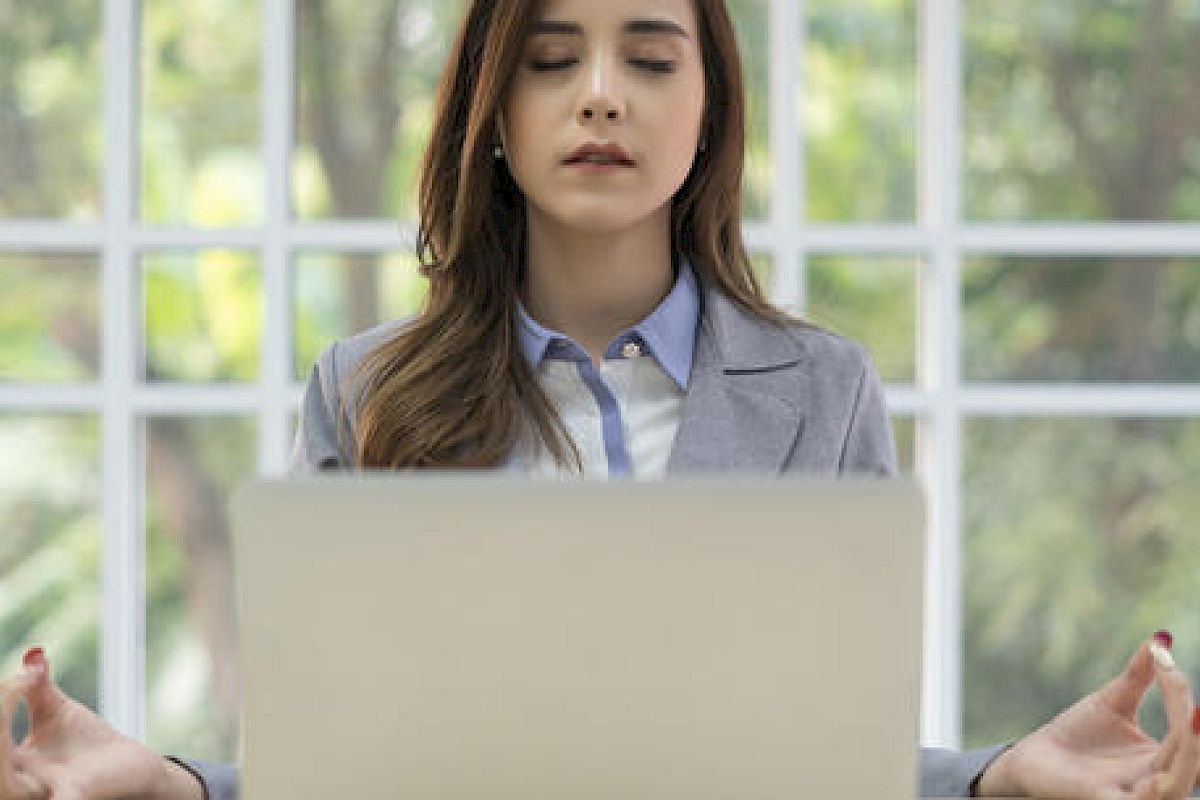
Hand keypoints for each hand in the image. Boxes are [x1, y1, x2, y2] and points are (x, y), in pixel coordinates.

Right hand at [1, 647, 201, 799]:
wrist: (131, 766)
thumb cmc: (87, 743)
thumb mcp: (56, 711)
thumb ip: (36, 686)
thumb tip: (33, 652)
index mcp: (9, 764)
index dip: (3, 700)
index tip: (25, 675)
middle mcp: (19, 784)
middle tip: (15, 689)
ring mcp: (44, 794)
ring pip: (5, 788)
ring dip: (2, 758)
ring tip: (19, 695)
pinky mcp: (75, 796)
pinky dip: (58, 798)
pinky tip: (57, 792)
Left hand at [976, 634, 1199, 799]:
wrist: (1034, 758)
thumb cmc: (1077, 734)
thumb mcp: (1113, 701)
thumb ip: (1139, 675)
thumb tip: (1161, 639)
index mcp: (1164, 759)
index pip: (1189, 730)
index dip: (1180, 696)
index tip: (1163, 659)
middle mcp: (1157, 780)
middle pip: (1193, 763)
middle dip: (1198, 736)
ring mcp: (1132, 794)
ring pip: (1175, 786)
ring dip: (1189, 758)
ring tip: (1196, 721)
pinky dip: (1150, 794)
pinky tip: (1155, 781)